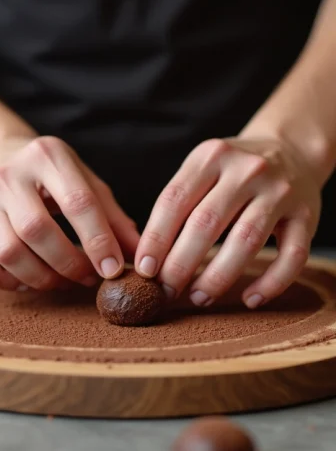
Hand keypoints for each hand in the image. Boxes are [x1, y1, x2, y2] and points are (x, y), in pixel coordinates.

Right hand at [0, 136, 138, 289]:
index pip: (77, 201)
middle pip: (37, 230)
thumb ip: (114, 217)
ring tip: (67, 281)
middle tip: (91, 278)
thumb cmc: (53, 178)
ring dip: (45, 278)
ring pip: (10, 253)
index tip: (115, 270)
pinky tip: (35, 280)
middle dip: (70, 262)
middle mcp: (8, 176)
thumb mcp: (87, 182)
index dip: (98, 240)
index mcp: (47, 156)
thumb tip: (141, 256)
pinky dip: (14, 284)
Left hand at [135, 137, 320, 307]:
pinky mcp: (306, 214)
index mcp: (212, 156)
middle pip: (206, 223)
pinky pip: (292, 256)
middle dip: (181, 264)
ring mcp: (280, 191)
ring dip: (218, 276)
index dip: (156, 238)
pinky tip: (250, 300)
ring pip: (247, 240)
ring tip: (199, 297)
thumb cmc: (234, 171)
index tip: (144, 270)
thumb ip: (180, 203)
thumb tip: (149, 258)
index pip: (175, 200)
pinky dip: (271, 283)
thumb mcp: (204, 167)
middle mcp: (247, 170)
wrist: (292, 150)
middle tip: (166, 290)